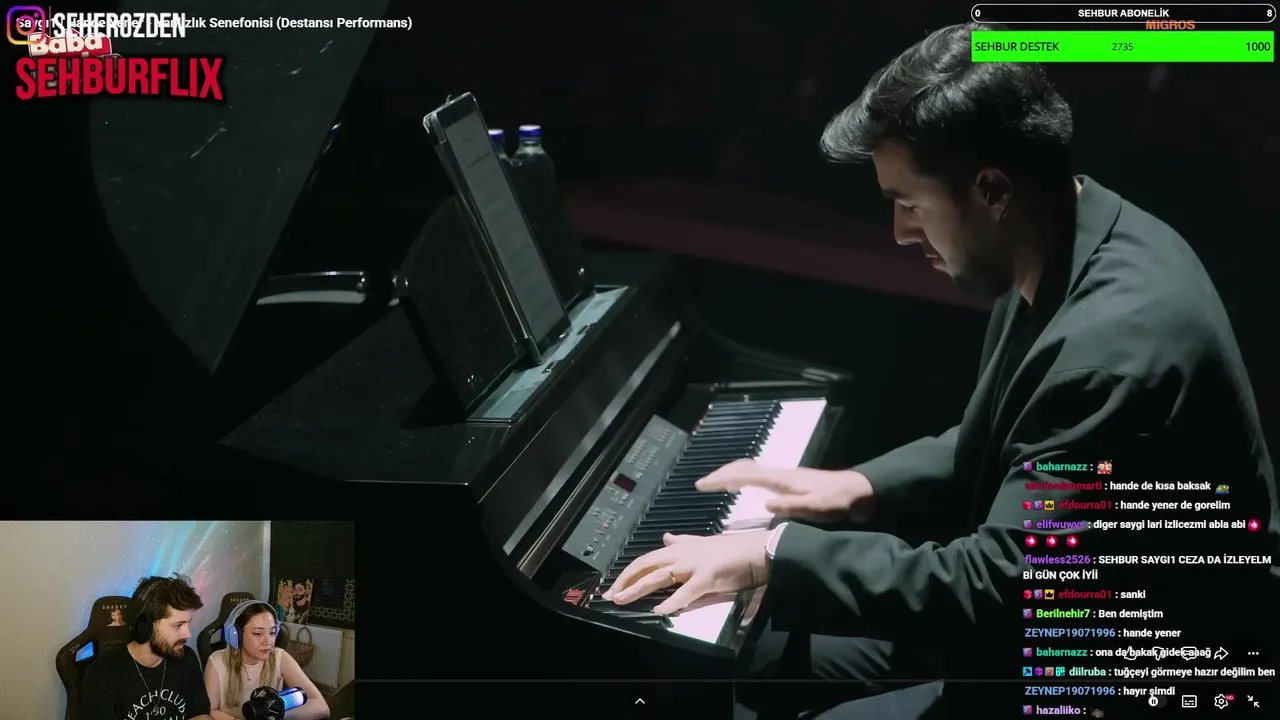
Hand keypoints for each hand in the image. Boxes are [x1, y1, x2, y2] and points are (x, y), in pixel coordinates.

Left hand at [601, 530, 770, 614]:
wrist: (760, 551)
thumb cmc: (735, 550)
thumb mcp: (704, 543)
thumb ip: (683, 541)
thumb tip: (667, 536)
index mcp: (682, 547)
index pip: (648, 558)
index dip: (629, 571)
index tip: (616, 584)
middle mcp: (683, 553)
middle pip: (646, 565)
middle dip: (625, 580)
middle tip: (611, 594)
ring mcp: (694, 564)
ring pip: (658, 576)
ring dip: (637, 589)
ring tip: (623, 600)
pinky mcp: (707, 577)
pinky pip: (685, 591)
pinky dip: (671, 602)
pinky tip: (659, 610)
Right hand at [695, 459, 876, 521]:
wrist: (858, 492)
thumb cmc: (837, 503)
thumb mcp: (814, 509)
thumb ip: (789, 507)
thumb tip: (763, 504)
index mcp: (781, 480)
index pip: (744, 475)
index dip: (721, 479)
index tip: (701, 485)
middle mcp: (780, 474)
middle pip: (744, 468)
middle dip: (721, 474)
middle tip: (702, 484)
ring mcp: (785, 475)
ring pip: (751, 469)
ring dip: (731, 474)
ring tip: (716, 484)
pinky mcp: (791, 481)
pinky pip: (759, 475)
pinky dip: (744, 478)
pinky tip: (744, 487)